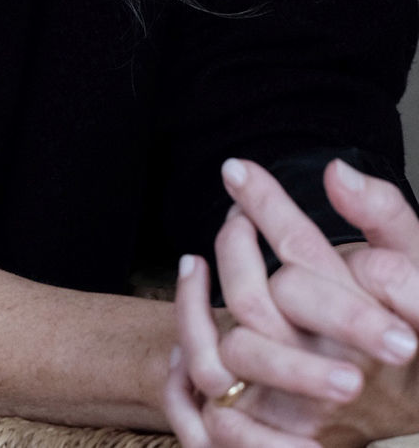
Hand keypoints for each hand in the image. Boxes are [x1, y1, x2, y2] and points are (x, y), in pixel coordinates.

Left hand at [164, 158, 418, 447]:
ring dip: (199, 305)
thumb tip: (336, 173)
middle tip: (234, 216)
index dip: (265, 203)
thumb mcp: (418, 261)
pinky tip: (193, 333)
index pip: (299, 252)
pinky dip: (194, 376)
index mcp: (367, 321)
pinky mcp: (288, 445)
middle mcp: (336, 369)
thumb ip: (383, 215)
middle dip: (234, 245)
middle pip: (254, 301)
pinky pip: (220, 419)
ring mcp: (308, 411)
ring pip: (229, 356)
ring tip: (198, 263)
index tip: (236, 169)